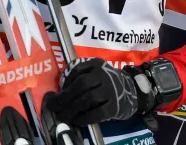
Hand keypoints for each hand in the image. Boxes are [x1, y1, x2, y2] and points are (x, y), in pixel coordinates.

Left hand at [45, 57, 174, 127]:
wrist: (132, 91)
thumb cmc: (107, 83)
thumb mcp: (96, 72)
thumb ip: (80, 76)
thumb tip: (58, 93)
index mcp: (97, 64)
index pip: (77, 71)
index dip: (64, 83)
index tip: (56, 93)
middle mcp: (105, 75)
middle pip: (81, 85)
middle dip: (64, 97)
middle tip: (53, 107)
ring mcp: (111, 90)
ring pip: (87, 99)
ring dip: (71, 109)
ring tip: (62, 117)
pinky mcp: (114, 106)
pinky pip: (97, 113)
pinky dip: (84, 118)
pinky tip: (77, 121)